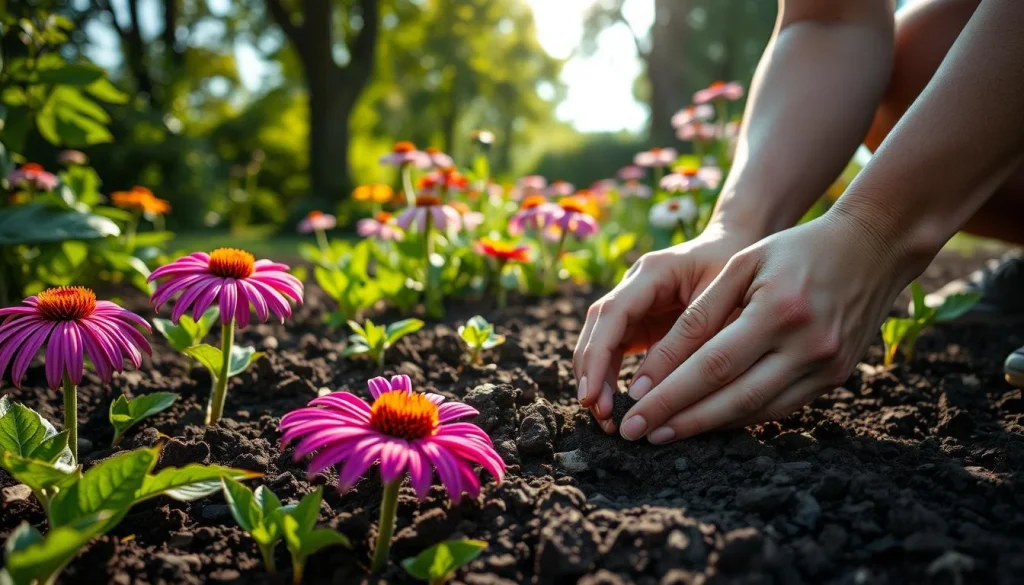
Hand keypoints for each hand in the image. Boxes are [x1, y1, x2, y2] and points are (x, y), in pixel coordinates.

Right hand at [574, 222, 757, 432]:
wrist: (742, 248)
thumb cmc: (740, 275)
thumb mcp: (723, 307)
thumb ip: (691, 343)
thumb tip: (655, 391)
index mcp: (653, 272)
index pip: (612, 313)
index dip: (598, 355)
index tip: (593, 394)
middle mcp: (634, 284)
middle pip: (597, 328)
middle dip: (591, 372)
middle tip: (599, 414)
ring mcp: (634, 302)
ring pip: (600, 339)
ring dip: (597, 377)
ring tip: (606, 417)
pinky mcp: (640, 320)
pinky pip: (615, 349)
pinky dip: (611, 376)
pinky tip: (616, 405)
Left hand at [616, 214, 916, 442]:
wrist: (873, 248)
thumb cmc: (796, 249)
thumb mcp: (745, 265)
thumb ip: (702, 313)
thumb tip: (656, 366)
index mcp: (780, 310)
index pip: (712, 364)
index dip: (670, 391)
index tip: (633, 409)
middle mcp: (809, 345)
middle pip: (732, 397)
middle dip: (680, 419)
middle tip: (637, 434)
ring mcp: (828, 366)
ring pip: (756, 410)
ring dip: (707, 425)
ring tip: (663, 432)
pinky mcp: (837, 377)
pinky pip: (780, 407)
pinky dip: (740, 416)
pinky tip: (707, 420)